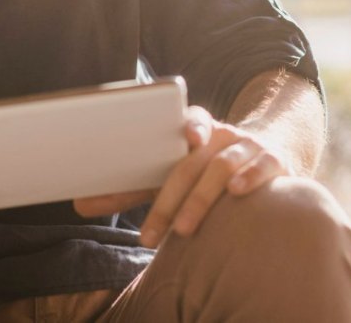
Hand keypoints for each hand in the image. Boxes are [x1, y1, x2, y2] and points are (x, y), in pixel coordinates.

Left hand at [73, 106, 294, 248]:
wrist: (258, 158)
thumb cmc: (197, 171)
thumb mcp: (163, 176)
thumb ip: (125, 189)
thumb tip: (78, 204)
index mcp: (193, 129)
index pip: (190, 119)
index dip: (188, 124)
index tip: (184, 136)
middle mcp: (221, 133)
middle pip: (195, 161)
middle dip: (173, 197)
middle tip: (152, 231)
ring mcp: (247, 146)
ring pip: (224, 167)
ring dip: (202, 199)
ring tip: (184, 228)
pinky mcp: (272, 162)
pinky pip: (263, 168)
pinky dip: (251, 178)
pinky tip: (236, 193)